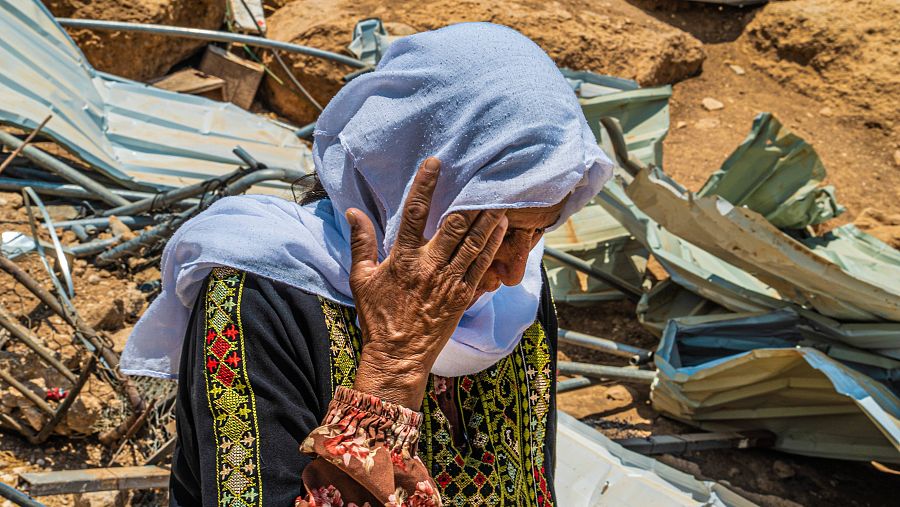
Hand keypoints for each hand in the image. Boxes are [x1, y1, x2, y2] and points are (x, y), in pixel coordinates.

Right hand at [345, 157, 507, 407]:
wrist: (397, 356)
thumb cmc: (378, 317)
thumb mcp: (361, 278)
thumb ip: (361, 242)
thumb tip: (353, 211)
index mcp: (403, 258)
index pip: (415, 213)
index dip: (425, 185)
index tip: (435, 163)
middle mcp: (429, 266)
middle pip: (454, 225)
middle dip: (469, 200)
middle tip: (481, 179)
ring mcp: (449, 282)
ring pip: (474, 243)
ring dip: (488, 219)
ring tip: (499, 198)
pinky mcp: (463, 296)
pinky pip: (482, 266)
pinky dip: (493, 245)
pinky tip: (500, 229)